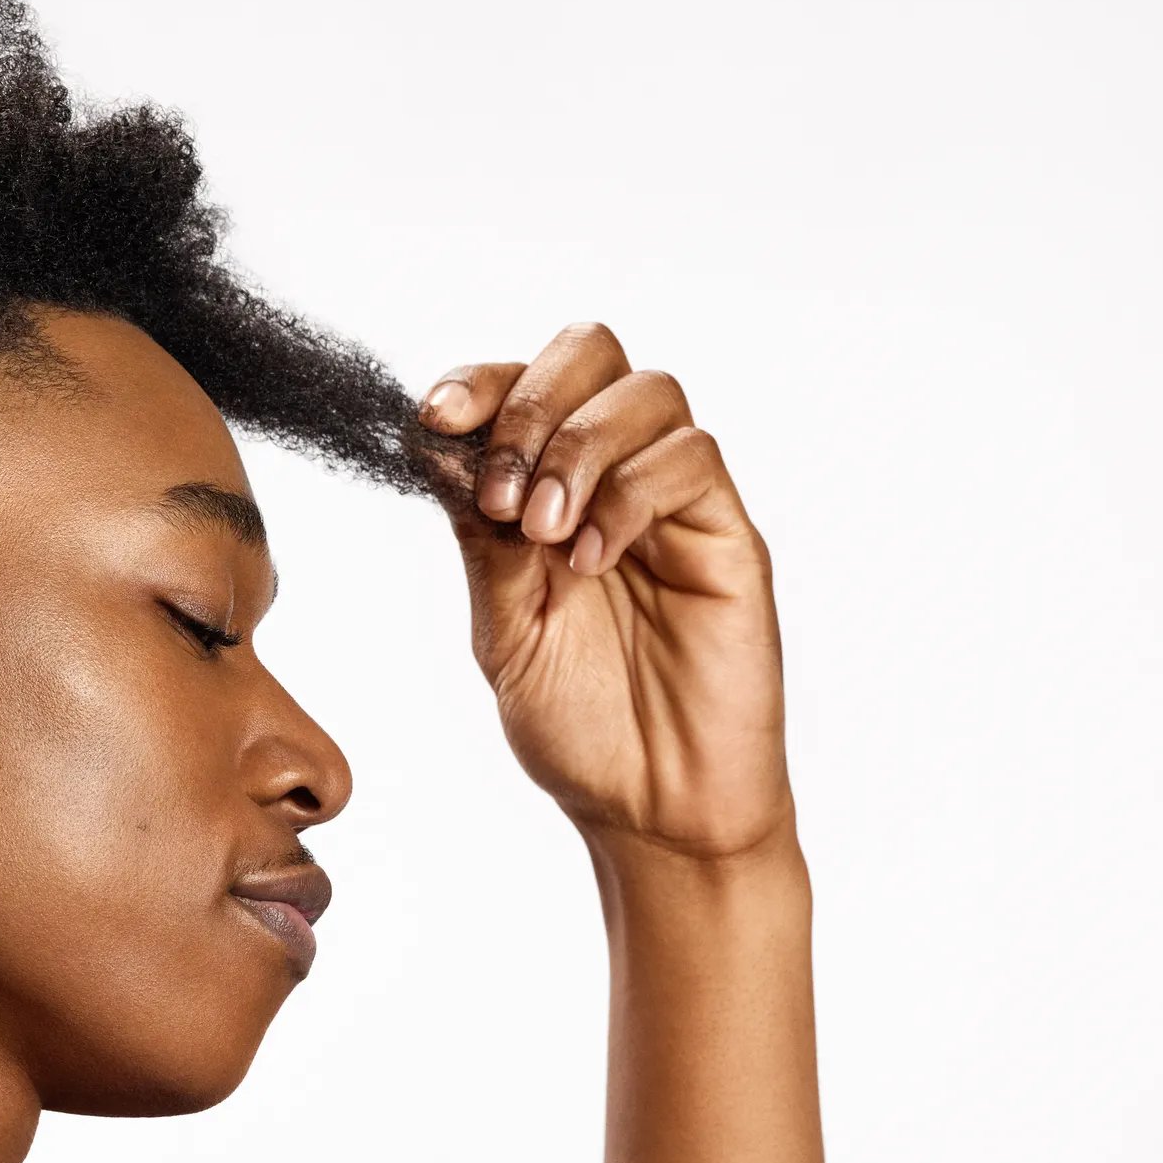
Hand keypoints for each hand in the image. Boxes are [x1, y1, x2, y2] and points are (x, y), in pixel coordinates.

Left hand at [417, 322, 791, 862]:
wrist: (651, 809)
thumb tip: (439, 448)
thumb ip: (481, 540)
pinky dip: (631, 493)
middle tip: (501, 490)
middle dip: (531, 400)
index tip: (434, 419)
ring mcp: (676, 502)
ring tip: (544, 530)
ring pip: (647, 394)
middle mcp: (614, 478)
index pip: (519, 384)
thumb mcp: (502, 630)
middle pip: (590, 353)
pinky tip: (593, 560)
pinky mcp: (729, 536)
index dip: (477, 382)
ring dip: (578, 446)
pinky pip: (692, 460)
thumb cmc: (579, 727)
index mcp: (550, 489)